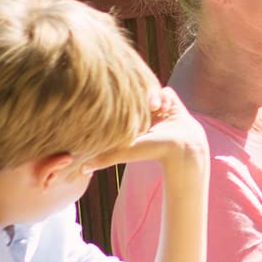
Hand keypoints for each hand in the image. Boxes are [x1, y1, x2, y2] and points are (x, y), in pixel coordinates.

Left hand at [93, 87, 208, 171]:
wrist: (181, 146)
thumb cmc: (152, 150)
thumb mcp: (125, 152)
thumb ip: (104, 158)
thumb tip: (80, 170)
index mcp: (134, 121)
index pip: (123, 105)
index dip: (122, 104)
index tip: (121, 108)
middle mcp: (147, 112)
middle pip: (137, 95)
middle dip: (138, 98)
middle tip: (141, 106)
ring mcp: (160, 106)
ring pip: (151, 90)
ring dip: (151, 97)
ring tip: (153, 107)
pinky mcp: (172, 102)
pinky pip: (165, 91)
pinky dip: (164, 97)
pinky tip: (163, 108)